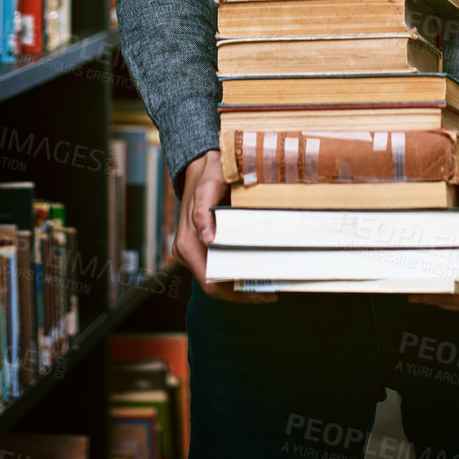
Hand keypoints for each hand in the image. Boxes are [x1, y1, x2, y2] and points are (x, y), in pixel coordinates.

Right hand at [171, 149, 277, 302]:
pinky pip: (218, 267)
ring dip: (240, 285)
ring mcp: (192, 251)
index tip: (262, 292)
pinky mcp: (200, 248)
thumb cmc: (209, 172)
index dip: (236, 293)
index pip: (211, 282)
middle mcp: (186, 251)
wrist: (200, 165)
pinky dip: (236, 273)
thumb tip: (207, 238)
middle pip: (216, 286)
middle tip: (271, 292)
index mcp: (187, 243)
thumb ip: (204, 209)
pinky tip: (256, 270)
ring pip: (217, 280)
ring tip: (268, 285)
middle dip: (242, 292)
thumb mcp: (210, 183)